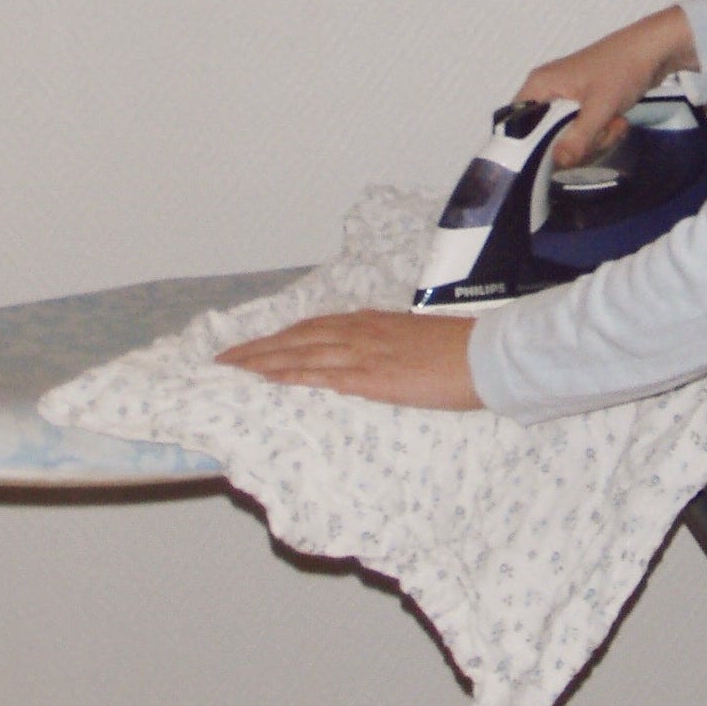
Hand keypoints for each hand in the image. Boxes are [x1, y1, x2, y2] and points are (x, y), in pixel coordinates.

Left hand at [216, 309, 481, 408]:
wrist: (483, 356)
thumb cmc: (456, 351)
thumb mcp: (412, 340)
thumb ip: (384, 346)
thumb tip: (368, 360)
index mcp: (369, 322)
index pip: (311, 327)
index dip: (278, 337)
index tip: (251, 348)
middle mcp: (358, 331)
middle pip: (295, 337)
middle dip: (257, 349)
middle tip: (223, 361)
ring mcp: (362, 353)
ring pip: (298, 353)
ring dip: (261, 362)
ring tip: (231, 372)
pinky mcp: (369, 377)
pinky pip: (319, 375)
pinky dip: (288, 376)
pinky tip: (268, 382)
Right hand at [521, 4, 697, 167]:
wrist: (654, 50)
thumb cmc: (623, 68)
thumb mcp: (600, 107)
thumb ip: (578, 137)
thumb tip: (558, 163)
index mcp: (539, 86)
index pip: (516, 125)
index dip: (529, 146)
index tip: (555, 158)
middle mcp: (546, 92)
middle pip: (544, 138)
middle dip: (577, 143)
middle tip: (600, 131)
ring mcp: (565, 99)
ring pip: (567, 138)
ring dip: (594, 139)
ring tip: (614, 123)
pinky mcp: (582, 105)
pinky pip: (582, 132)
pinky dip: (600, 132)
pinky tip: (617, 121)